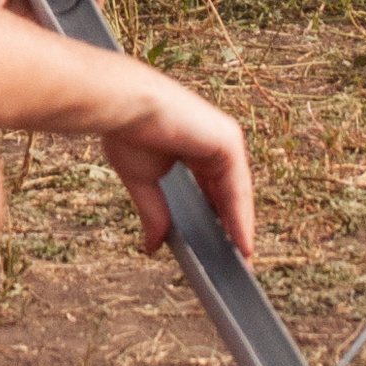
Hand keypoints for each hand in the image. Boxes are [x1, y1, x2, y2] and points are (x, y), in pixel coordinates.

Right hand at [101, 75, 254, 259]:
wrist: (125, 105)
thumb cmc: (127, 130)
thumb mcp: (143, 181)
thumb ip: (154, 212)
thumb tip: (152, 245)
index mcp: (194, 145)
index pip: (212, 188)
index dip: (216, 218)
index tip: (217, 247)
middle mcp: (212, 141)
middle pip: (228, 192)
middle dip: (231, 227)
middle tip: (234, 260)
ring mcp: (223, 139)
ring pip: (237, 193)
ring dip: (240, 228)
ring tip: (240, 260)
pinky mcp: (228, 141)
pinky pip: (238, 188)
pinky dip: (241, 217)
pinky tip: (241, 243)